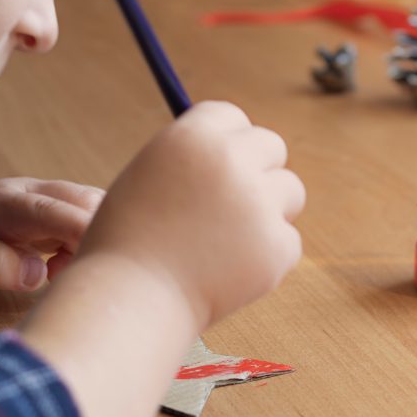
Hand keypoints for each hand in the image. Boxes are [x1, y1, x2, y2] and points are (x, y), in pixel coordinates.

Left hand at [0, 178, 104, 304]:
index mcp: (2, 204)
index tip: (101, 254)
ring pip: (92, 204)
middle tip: (71, 275)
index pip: (52, 210)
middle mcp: (29, 191)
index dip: (81, 229)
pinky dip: (90, 238)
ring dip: (95, 237)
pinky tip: (60, 264)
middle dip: (97, 234)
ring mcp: (43, 196)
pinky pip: (87, 214)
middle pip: (84, 200)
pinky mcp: (52, 207)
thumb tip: (34, 273)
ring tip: (60, 270)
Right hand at [76, 101, 305, 329]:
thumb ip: (191, 159)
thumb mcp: (146, 178)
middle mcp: (230, 161)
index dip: (226, 141)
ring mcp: (258, 203)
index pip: (231, 116)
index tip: (218, 166)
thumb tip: (234, 148)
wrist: (131, 300)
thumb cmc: (127, 244)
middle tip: (232, 204)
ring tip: (227, 241)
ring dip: (269, 210)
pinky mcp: (277, 246)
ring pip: (289, 191)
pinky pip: (287, 240)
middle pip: (271, 145)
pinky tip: (229, 271)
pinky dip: (267, 256)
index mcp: (192, 137)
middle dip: (258, 170)